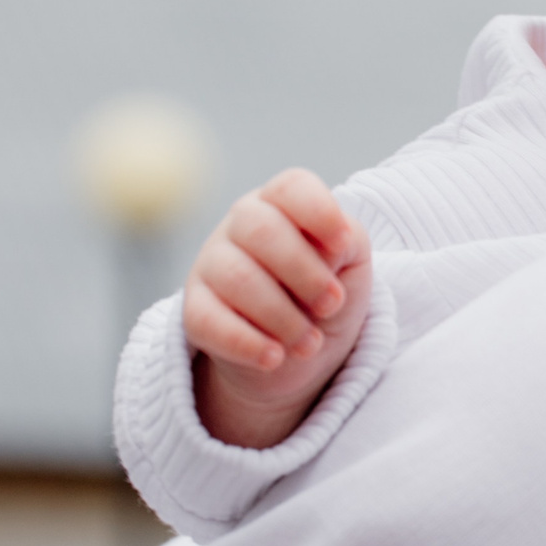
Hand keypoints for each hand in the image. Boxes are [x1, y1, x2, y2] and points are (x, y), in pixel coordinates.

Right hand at [182, 168, 373, 448]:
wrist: (298, 354)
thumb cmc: (325, 293)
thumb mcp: (351, 265)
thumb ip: (346, 244)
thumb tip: (326, 249)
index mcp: (282, 204)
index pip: (292, 187)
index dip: (319, 211)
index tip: (343, 245)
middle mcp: (240, 225)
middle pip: (262, 230)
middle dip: (305, 272)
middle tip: (332, 304)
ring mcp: (211, 265)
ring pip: (238, 278)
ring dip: (283, 316)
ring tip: (310, 344)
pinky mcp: (194, 311)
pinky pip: (208, 321)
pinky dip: (246, 343)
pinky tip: (274, 357)